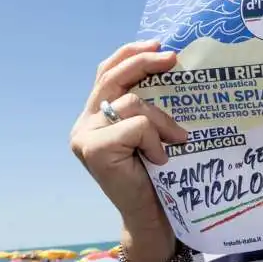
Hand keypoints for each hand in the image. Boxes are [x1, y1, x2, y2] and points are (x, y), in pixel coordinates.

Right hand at [69, 40, 188, 255]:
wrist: (151, 217)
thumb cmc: (158, 175)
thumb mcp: (152, 132)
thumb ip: (148, 105)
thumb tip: (172, 64)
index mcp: (96, 115)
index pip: (107, 72)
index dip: (130, 53)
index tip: (158, 44)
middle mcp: (84, 122)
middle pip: (113, 77)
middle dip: (145, 62)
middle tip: (174, 59)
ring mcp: (85, 136)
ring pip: (132, 103)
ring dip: (163, 120)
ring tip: (178, 140)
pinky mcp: (93, 150)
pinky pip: (136, 125)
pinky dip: (156, 139)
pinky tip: (160, 159)